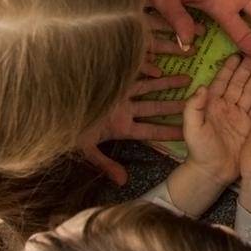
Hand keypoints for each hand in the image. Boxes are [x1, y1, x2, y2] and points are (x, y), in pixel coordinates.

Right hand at [77, 74, 193, 184]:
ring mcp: (119, 92)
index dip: (169, 131)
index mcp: (121, 126)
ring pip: (149, 87)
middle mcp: (123, 108)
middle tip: (197, 102)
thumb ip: (105, 164)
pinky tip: (160, 68)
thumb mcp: (86, 148)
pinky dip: (146, 69)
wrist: (53, 104)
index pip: (151, 130)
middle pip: (155, 106)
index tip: (187, 133)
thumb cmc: (68, 127)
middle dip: (175, 105)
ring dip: (167, 83)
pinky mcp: (112, 77)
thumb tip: (122, 183)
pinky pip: (133, 72)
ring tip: (188, 78)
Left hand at [180, 54, 250, 186]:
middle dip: (250, 67)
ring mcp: (241, 115)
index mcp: (213, 104)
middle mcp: (228, 106)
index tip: (240, 52)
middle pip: (241, 83)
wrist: (212, 173)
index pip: (223, 81)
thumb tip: (202, 87)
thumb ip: (193, 108)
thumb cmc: (200, 150)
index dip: (231, 68)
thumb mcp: (193, 130)